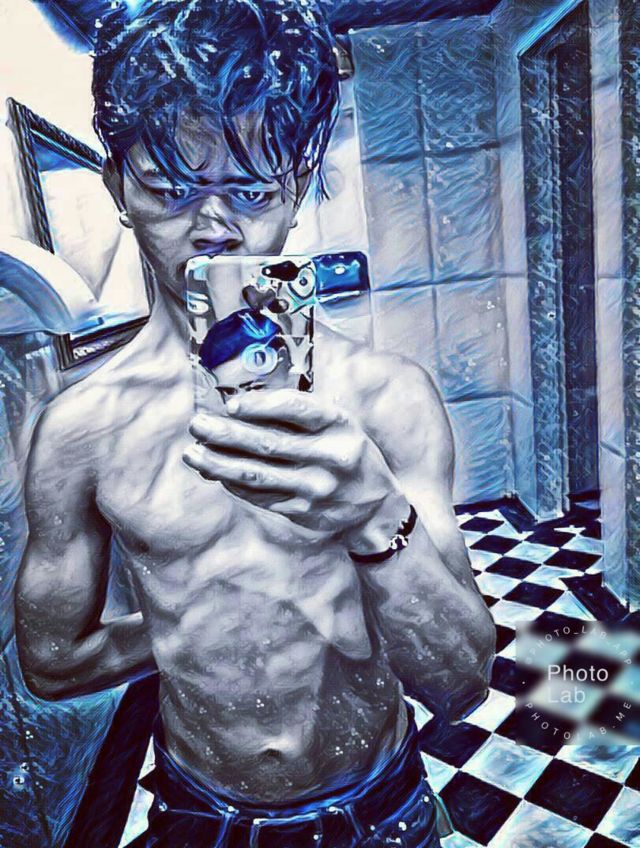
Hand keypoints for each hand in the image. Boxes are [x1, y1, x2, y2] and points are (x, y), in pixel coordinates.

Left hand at [182, 388, 404, 542]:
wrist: (373, 507)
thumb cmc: (347, 453)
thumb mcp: (339, 425)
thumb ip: (300, 414)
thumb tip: (241, 408)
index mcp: (340, 426)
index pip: (298, 409)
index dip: (262, 405)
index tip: (231, 404)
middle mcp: (330, 457)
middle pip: (269, 443)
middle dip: (227, 433)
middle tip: (197, 424)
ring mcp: (316, 488)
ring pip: (258, 474)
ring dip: (219, 463)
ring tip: (192, 453)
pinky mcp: (302, 511)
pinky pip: (260, 495)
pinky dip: (233, 483)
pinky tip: (214, 471)